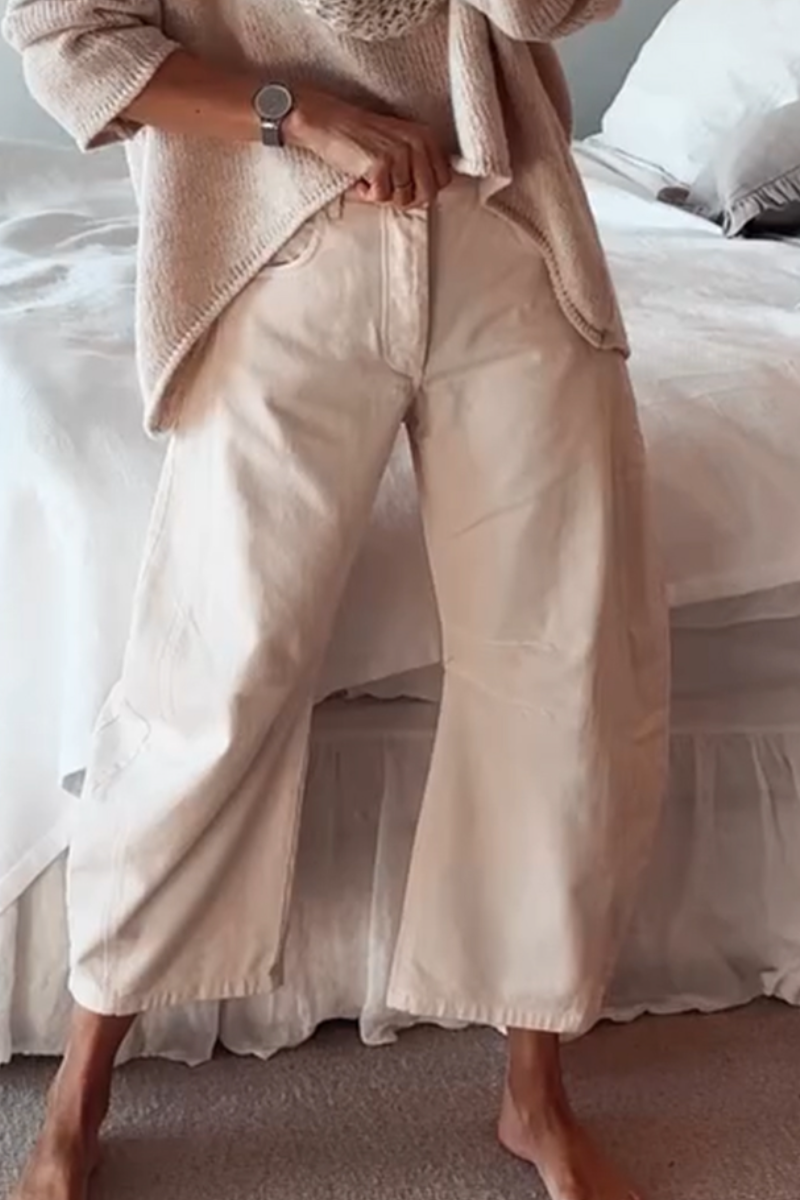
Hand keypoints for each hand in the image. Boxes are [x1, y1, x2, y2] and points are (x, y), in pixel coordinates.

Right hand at [284, 88, 451, 207]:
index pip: (444, 180)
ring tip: (371, 177)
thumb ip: (420, 164)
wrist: (329, 122)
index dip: (423, 190)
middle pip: (428, 194)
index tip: (405, 185)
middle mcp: (418, 143)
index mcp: (427, 136)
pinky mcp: (380, 164)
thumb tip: (431, 196)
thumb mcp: (401, 144)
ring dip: (383, 195)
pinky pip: (380, 198)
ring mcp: (400, 154)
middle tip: (387, 187)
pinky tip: (359, 177)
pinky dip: (366, 194)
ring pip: (403, 200)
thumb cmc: (363, 138)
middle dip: (406, 199)